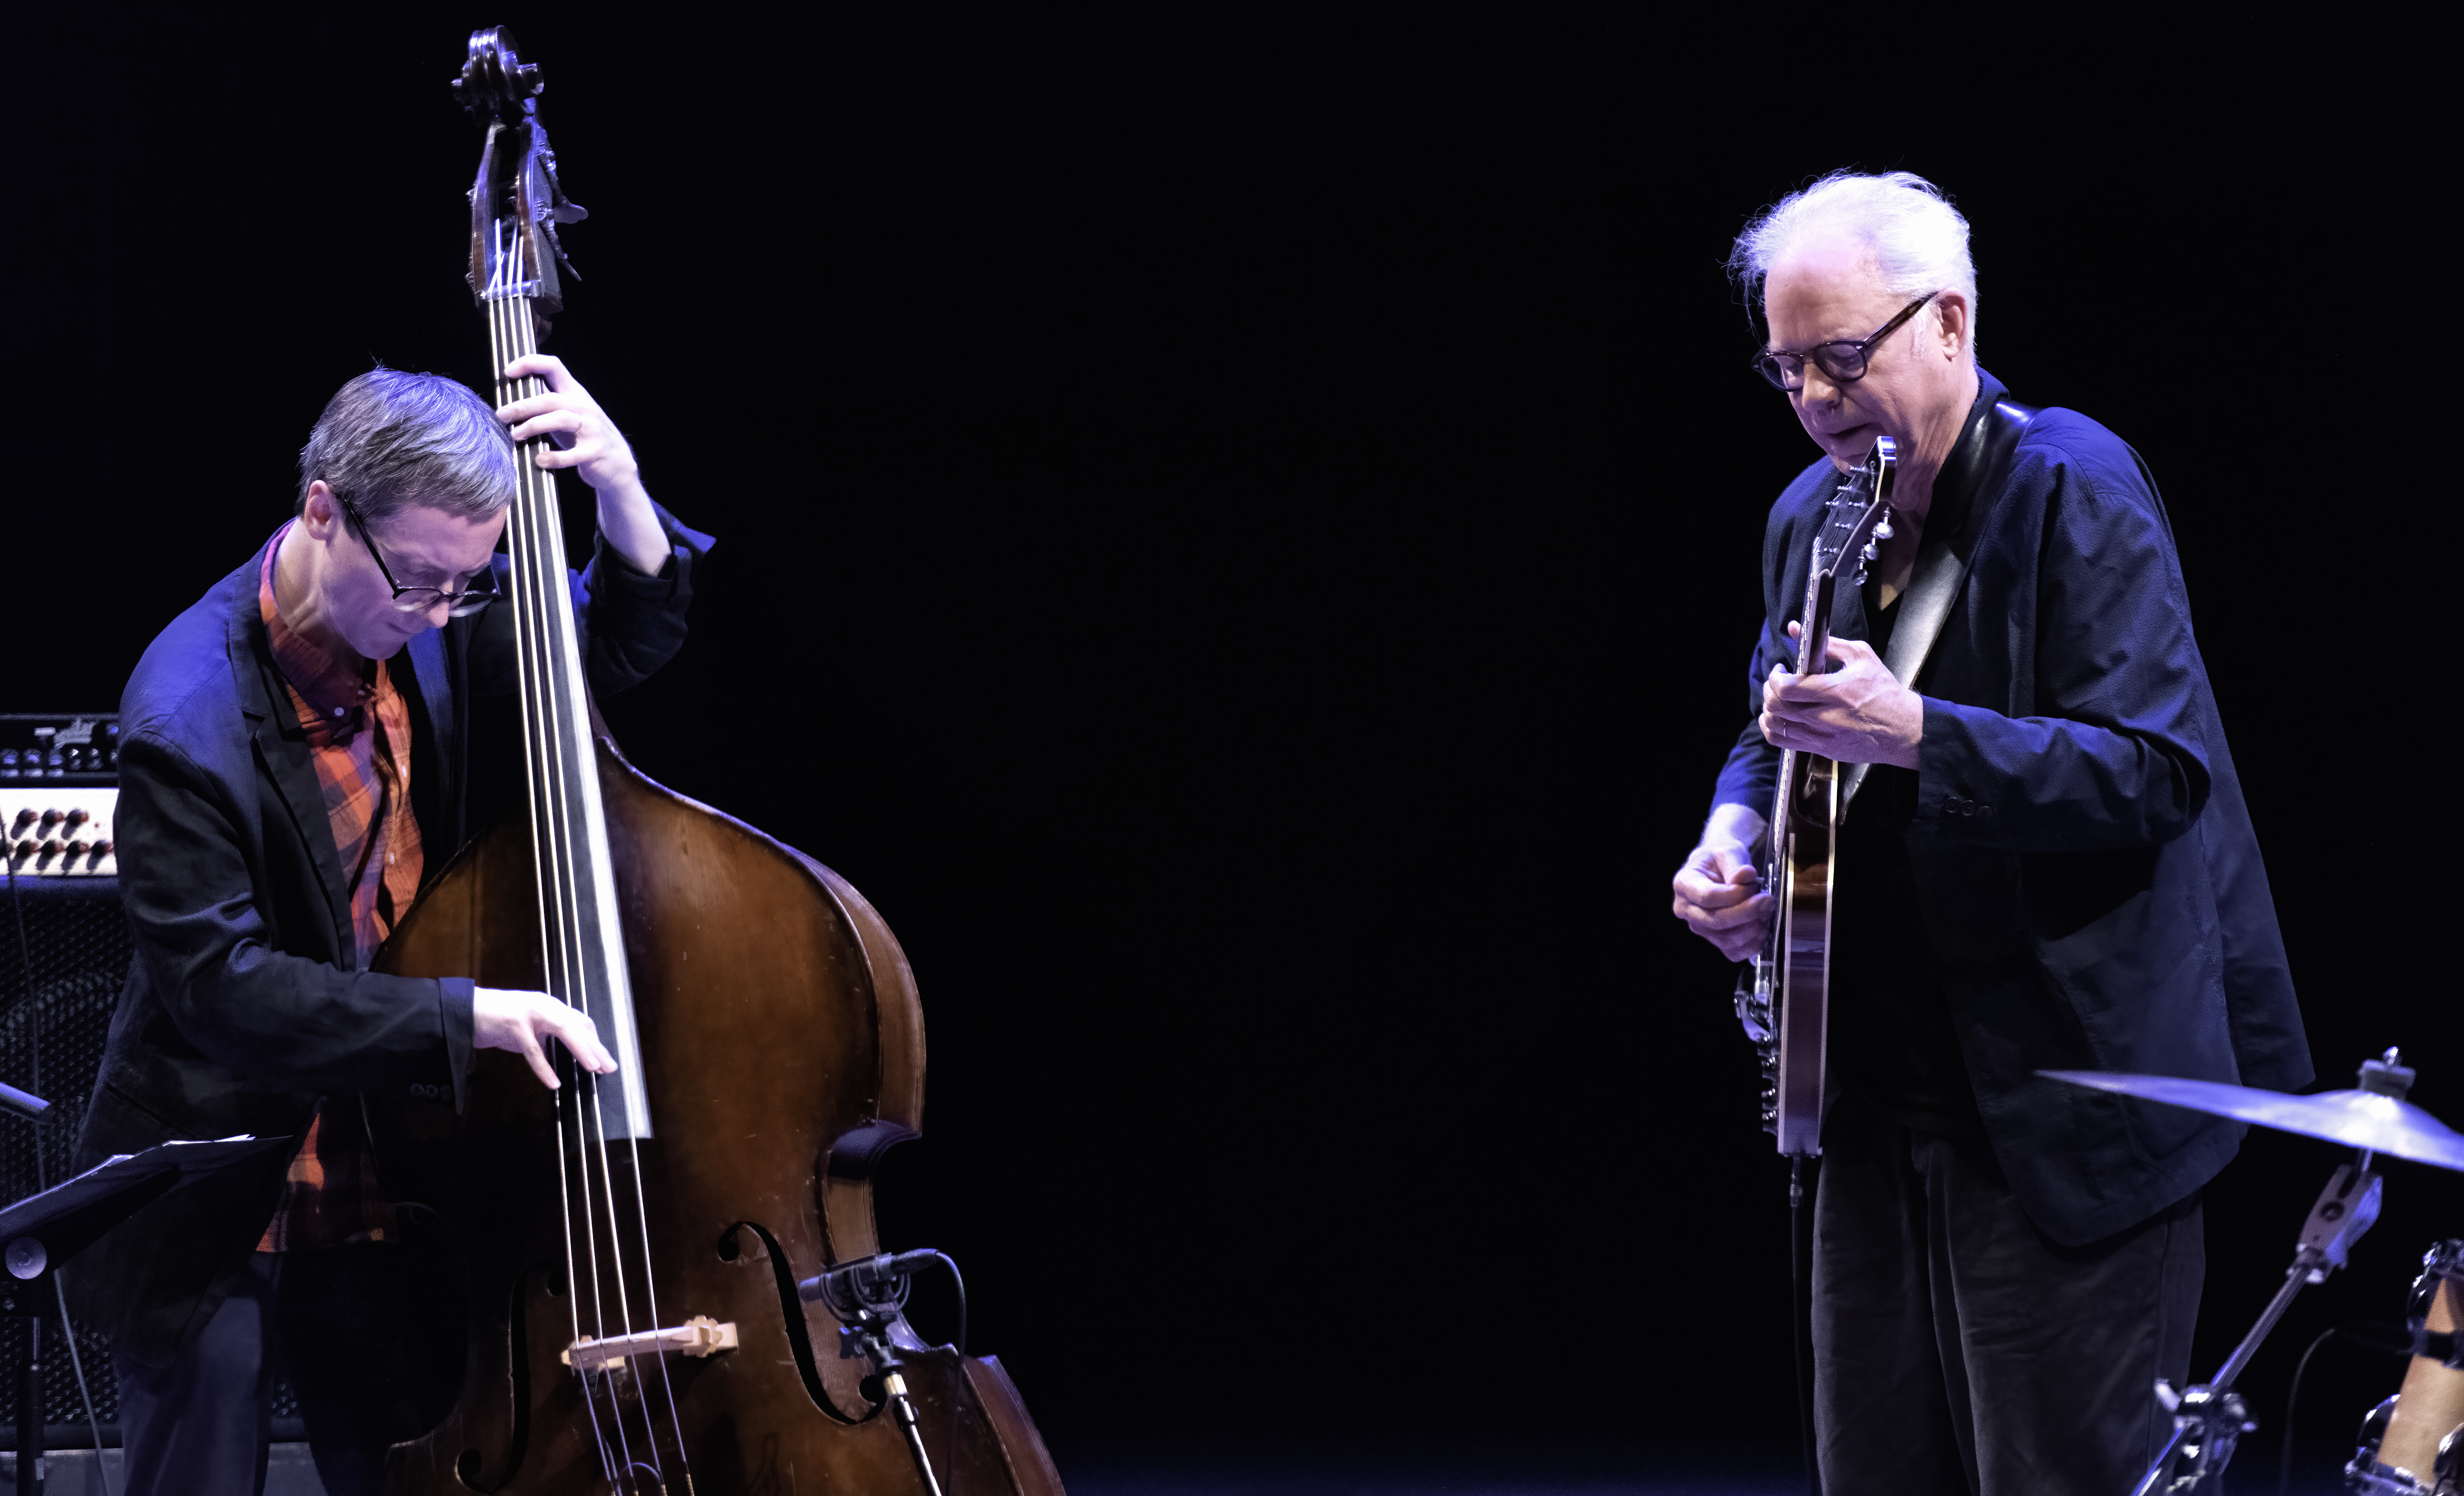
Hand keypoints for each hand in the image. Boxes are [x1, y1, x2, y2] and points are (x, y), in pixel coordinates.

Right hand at [474, 986, 618, 1088]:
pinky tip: (554, 1082)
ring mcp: (529, 1012)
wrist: (463, 1011)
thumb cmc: (496, 1021)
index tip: (605, 1059)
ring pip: (563, 1029)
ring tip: (593, 1068)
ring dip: (580, 1049)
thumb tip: (565, 1054)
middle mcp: (544, 1005)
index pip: (580, 1021)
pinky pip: (533, 1049)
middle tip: (609, 1067)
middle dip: (596, 1047)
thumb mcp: (527, 1029)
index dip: (594, 1040)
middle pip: (578, 1025)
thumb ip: (545, 1038)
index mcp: (549, 1006)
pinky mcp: (513, 1023)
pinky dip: (544, 1067)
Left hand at [498, 354, 640, 496]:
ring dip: (533, 426)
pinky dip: (554, 458)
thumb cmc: (583, 437)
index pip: (553, 366)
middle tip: (502, 415)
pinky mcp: (595, 451)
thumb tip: (511, 398)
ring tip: (516, 435)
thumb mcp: (568, 414)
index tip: (508, 372)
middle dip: (522, 406)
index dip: (529, 364)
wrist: (618, 463)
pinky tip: (540, 460)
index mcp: (575, 393)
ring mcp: (592, 429)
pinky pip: (572, 454)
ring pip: (560, 420)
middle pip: (550, 399)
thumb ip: (547, 404)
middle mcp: (584, 407)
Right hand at [1672, 839, 1770, 961]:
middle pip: (1716, 921)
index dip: (1734, 895)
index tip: (1753, 884)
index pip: (1707, 897)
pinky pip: (1733, 952)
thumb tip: (1745, 877)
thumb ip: (1736, 863)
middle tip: (1767, 900)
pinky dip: (1752, 944)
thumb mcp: (1727, 851)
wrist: (1719, 867)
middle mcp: (1686, 909)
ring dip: (1752, 927)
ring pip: (1726, 939)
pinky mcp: (1714, 940)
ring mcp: (1699, 927)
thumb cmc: (1720, 858)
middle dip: (1747, 912)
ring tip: (1765, 910)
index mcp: (1684, 884)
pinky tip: (1762, 927)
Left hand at [1760, 623, 1923, 767]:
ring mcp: (1822, 736)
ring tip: (1778, 698)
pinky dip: (1773, 729)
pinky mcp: (1822, 750)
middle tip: (1777, 681)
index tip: (1781, 669)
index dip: (1775, 677)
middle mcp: (1826, 717)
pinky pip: (1783, 743)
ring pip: (1776, 726)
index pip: (1788, 688)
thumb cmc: (1885, 692)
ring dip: (1769, 709)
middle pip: (1777, 706)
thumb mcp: (1862, 657)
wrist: (1905, 730)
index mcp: (1836, 692)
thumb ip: (1827, 643)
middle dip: (1769, 690)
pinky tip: (1779, 718)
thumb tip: (1794, 628)